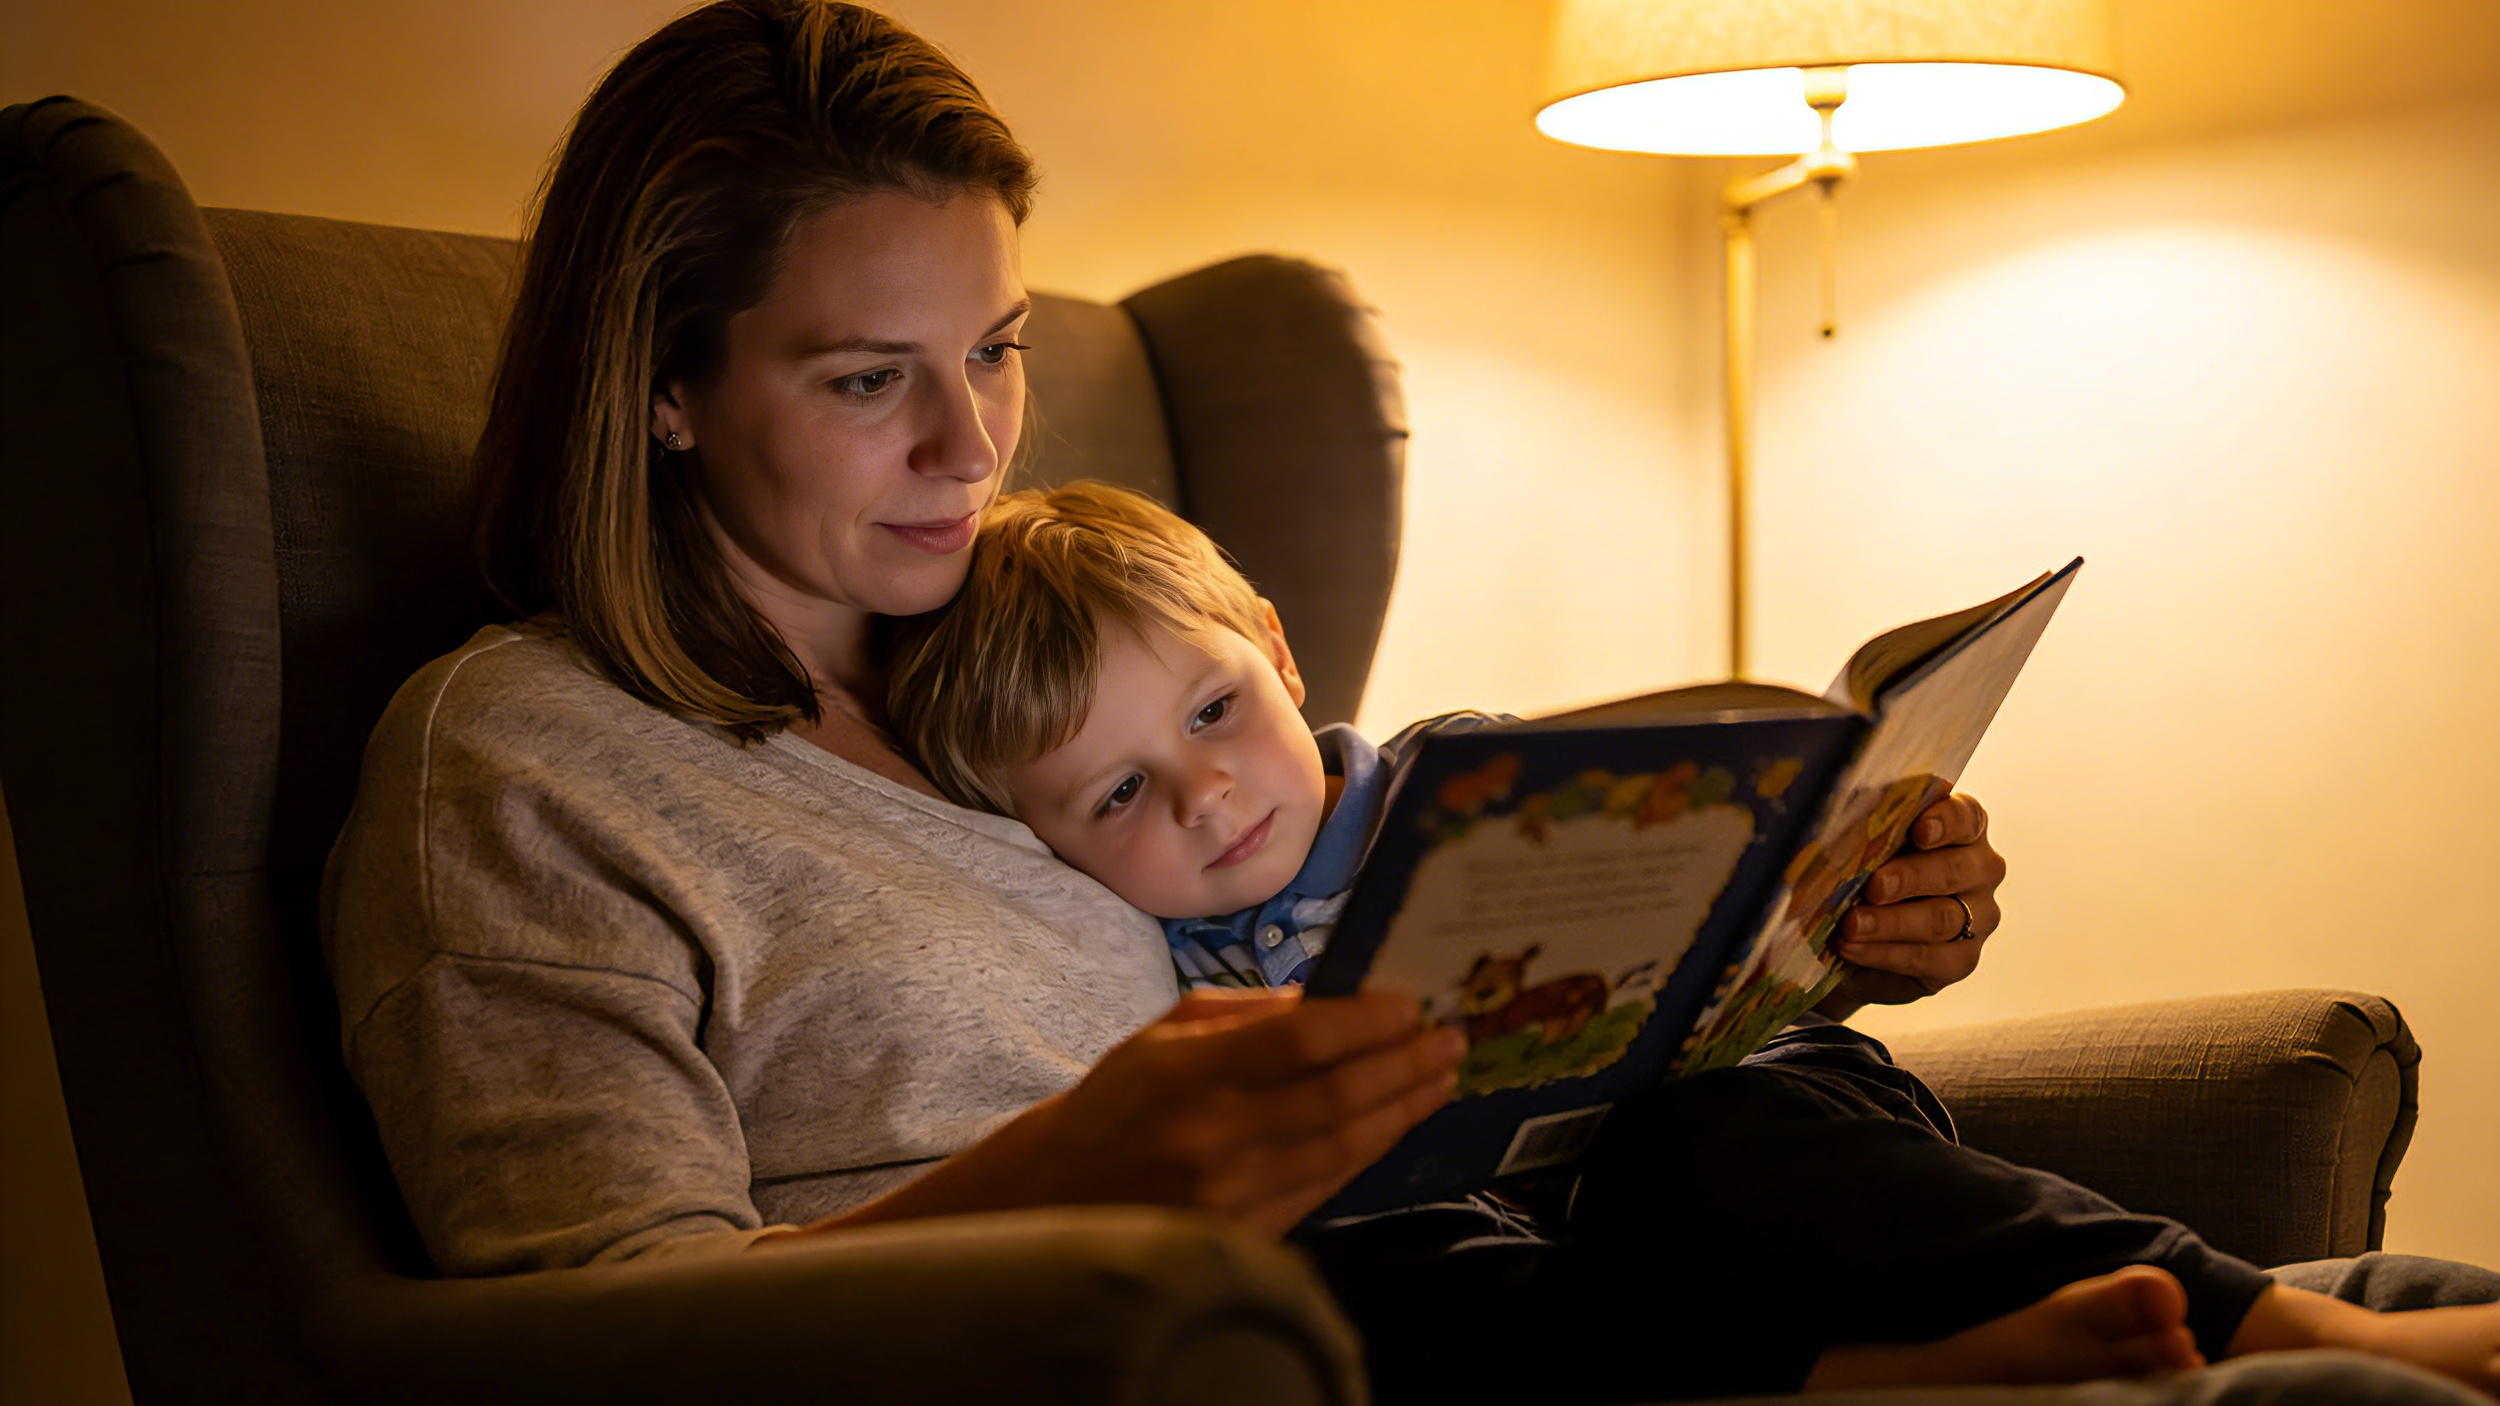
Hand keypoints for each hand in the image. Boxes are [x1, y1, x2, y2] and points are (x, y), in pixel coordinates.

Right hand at [810, 987, 1463, 1237]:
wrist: (1048, 1206)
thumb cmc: (1110, 1108)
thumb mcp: (1159, 1037)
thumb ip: (1241, 1015)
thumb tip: (1327, 1003)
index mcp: (1187, 1072)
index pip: (1301, 1039)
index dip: (1368, 1022)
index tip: (1412, 1005)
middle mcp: (1212, 1135)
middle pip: (1337, 1096)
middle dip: (1405, 1066)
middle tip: (1449, 1041)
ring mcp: (1230, 1194)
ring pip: (1343, 1149)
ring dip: (1403, 1111)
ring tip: (1440, 1080)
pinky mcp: (1242, 1236)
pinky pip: (1323, 1189)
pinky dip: (1368, 1155)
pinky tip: (1397, 1127)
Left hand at [1817, 792, 2004, 1018]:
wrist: (1852, 938)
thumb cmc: (1861, 875)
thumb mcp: (1863, 847)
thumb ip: (1864, 830)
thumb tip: (1836, 821)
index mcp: (1963, 828)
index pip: (1965, 817)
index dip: (1945, 822)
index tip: (1919, 831)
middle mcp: (1980, 868)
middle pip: (1954, 869)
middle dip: (1910, 877)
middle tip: (1873, 886)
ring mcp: (1978, 916)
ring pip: (1941, 918)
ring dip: (1891, 922)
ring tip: (1851, 924)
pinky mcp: (1962, 959)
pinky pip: (1929, 957)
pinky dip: (1884, 953)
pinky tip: (1852, 948)